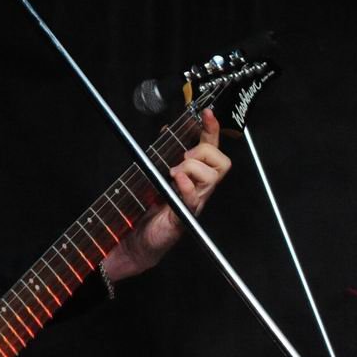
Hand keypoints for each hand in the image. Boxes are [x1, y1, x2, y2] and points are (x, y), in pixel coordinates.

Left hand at [102, 107, 229, 279]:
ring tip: (172, 174)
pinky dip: (186, 185)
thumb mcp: (155, 175)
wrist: (136, 242)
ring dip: (191, 167)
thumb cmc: (147, 211)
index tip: (208, 113)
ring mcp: (193, 204)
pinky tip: (176, 179)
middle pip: (221, 162)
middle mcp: (199, 190)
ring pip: (211, 177)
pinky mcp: (182, 218)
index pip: (212, 150)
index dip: (212, 130)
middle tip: (181, 158)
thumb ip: (165, 155)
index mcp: (194, 178)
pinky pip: (193, 199)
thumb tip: (167, 130)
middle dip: (203, 152)